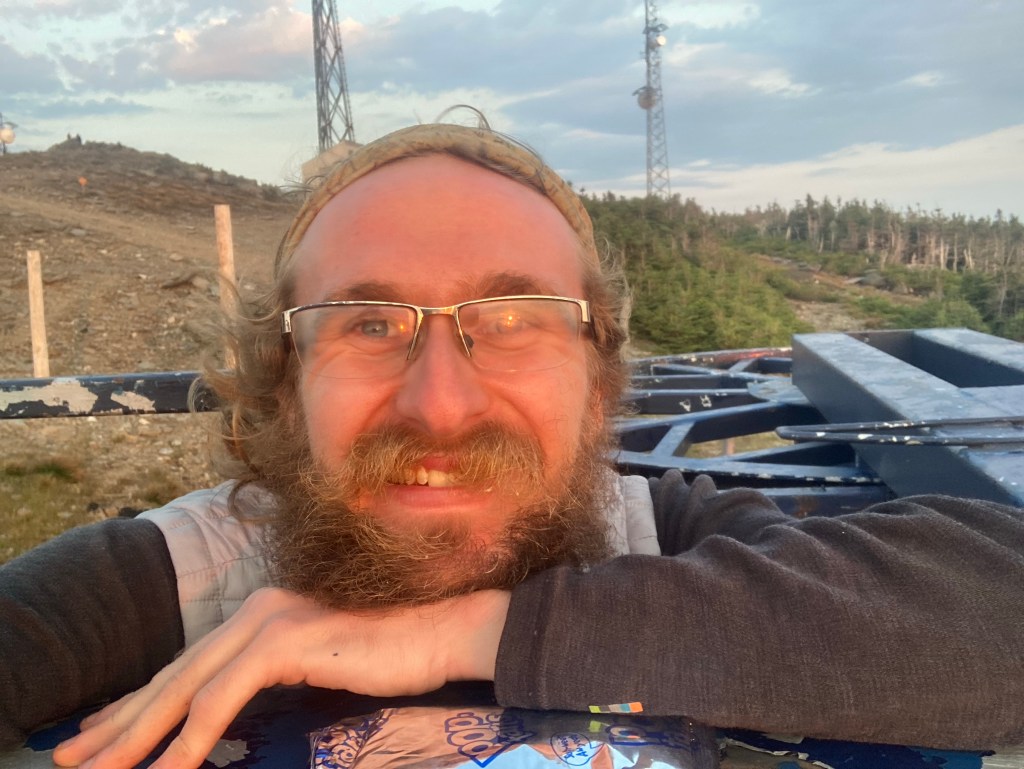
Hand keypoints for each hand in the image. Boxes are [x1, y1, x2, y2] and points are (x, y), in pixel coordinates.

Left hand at [51, 586, 509, 768]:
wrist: (440, 634)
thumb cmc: (388, 656)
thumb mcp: (314, 669)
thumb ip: (270, 679)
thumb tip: (228, 716)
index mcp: (259, 612)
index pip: (185, 664)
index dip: (136, 702)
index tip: (99, 734)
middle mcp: (255, 609)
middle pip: (174, 674)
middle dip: (119, 721)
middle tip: (75, 756)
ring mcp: (270, 620)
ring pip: (187, 686)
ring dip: (140, 735)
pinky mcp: (286, 640)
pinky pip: (224, 698)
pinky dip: (192, 737)